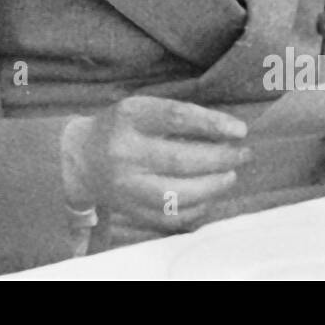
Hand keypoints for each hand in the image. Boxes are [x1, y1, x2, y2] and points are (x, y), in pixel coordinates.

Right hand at [63, 96, 251, 234]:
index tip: (240, 130)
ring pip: (177, 194)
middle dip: (221, 159)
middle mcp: (124, 151)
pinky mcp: (129, 210)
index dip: (212, 123)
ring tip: (229, 176)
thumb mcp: (142, 108)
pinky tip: (209, 196)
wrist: (82, 157)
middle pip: (181, 160)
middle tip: (243, 154)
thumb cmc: (123, 127)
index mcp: (129, 116)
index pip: (176, 117)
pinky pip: (170, 217)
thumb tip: (229, 132)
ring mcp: (125, 185)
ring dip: (213, 186)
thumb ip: (179, 117)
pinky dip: (197, 208)